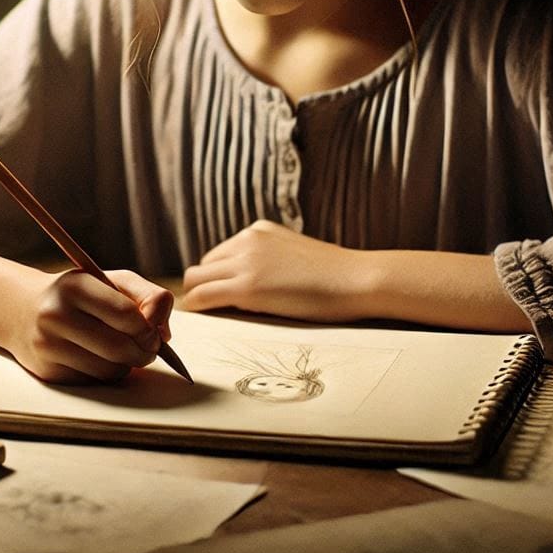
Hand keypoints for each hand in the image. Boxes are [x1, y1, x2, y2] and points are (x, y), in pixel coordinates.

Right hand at [10, 268, 174, 383]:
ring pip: (109, 370)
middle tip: (150, 348)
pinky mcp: (47, 372)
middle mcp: (56, 315)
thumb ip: (147, 296)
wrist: (24, 310)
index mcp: (75, 286)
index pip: (124, 314)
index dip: (148, 328)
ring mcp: (49, 346)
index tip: (154, 332)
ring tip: (123, 350)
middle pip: (119, 348)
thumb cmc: (80, 294)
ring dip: (127, 365)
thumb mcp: (111, 280)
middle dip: (144, 352)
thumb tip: (164, 334)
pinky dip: (108, 374)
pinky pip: (94, 382)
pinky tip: (101, 358)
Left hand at [182, 220, 370, 321]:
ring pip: (195, 279)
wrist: (356, 279)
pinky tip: (201, 322)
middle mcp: (247, 240)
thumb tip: (263, 281)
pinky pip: (203, 297)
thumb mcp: (296, 253)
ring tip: (204, 320)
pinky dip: (195, 309)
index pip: (221, 254)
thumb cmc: (336, 275)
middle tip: (208, 313)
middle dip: (202, 287)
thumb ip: (273, 259)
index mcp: (259, 230)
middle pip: (204, 265)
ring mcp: (245, 262)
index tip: (219, 297)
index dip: (217, 277)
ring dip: (196, 298)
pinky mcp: (246, 287)